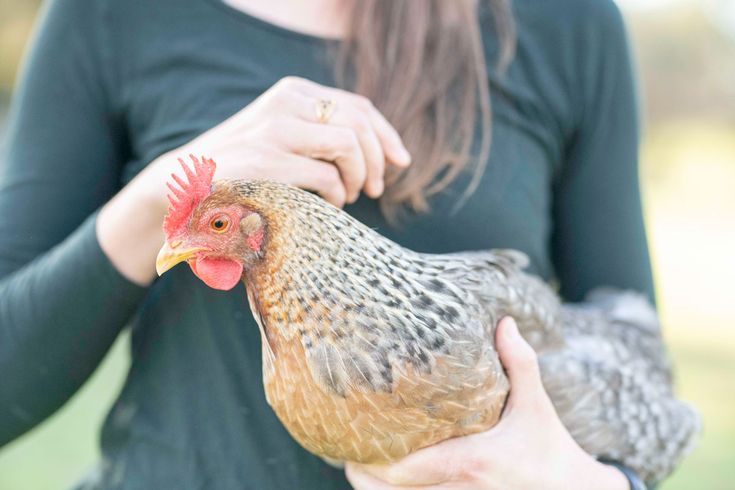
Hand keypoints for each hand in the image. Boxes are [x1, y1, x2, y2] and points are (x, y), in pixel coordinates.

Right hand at [98, 76, 409, 284]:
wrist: (181, 185)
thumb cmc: (243, 167)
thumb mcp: (280, 137)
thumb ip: (320, 135)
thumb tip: (383, 153)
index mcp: (291, 93)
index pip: (357, 106)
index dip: (386, 135)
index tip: (400, 161)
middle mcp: (285, 103)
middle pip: (359, 123)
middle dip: (378, 160)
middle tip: (375, 189)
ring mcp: (274, 130)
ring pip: (347, 145)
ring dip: (359, 177)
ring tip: (350, 197)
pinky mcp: (265, 163)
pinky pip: (325, 176)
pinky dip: (337, 196)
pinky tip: (330, 207)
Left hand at [345, 317, 628, 489]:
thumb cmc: (549, 448)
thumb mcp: (535, 404)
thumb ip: (519, 362)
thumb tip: (504, 322)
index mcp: (469, 461)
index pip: (407, 469)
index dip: (373, 460)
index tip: (355, 437)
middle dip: (363, 474)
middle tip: (349, 448)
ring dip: (375, 488)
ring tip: (360, 463)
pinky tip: (386, 480)